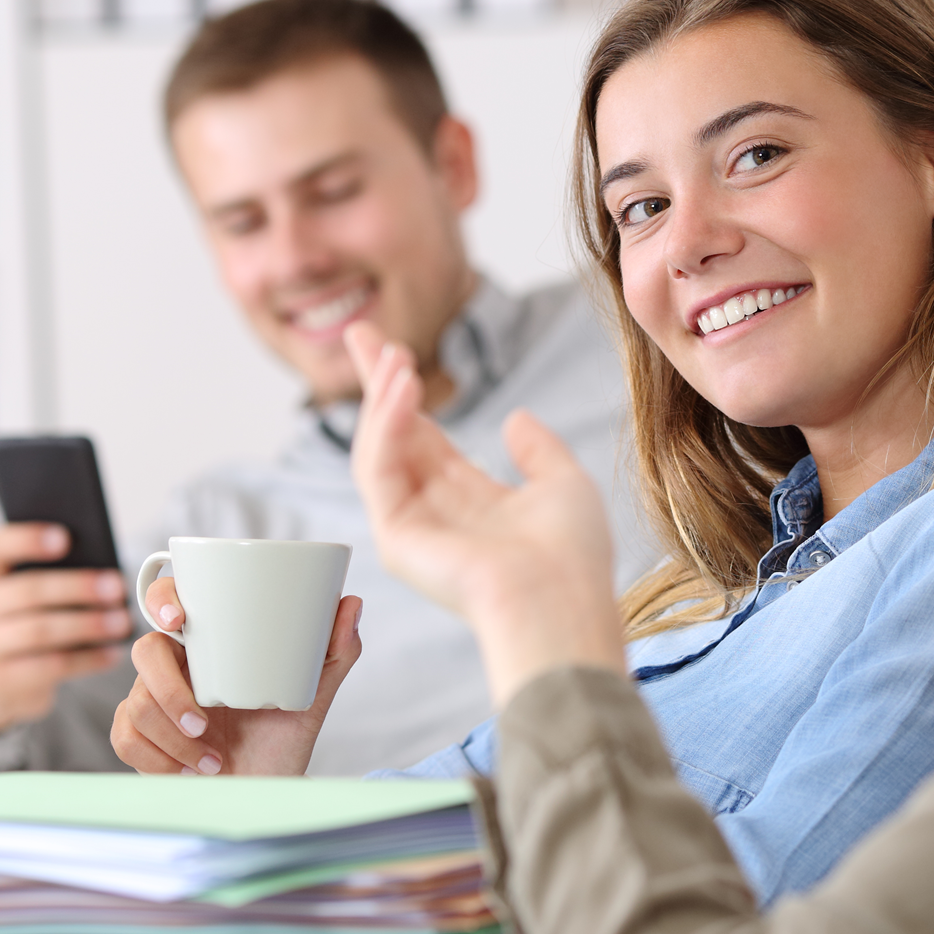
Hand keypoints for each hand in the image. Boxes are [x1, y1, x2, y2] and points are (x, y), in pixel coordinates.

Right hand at [0, 524, 132, 733]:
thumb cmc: (26, 616)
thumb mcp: (27, 589)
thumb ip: (54, 571)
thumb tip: (103, 567)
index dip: (26, 540)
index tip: (65, 537)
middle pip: (27, 591)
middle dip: (76, 588)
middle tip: (116, 586)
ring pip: (39, 631)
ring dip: (87, 625)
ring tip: (121, 621)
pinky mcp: (4, 677)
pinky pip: (50, 666)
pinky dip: (87, 659)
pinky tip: (113, 652)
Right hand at [109, 577, 363, 774]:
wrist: (265, 794)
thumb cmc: (282, 740)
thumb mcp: (312, 696)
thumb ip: (333, 652)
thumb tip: (351, 603)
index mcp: (209, 644)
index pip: (171, 601)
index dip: (162, 598)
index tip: (177, 619)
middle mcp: (176, 667)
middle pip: (144, 651)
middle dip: (167, 689)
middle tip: (203, 719)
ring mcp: (152, 701)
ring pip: (136, 702)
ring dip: (173, 737)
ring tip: (210, 759)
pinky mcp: (138, 737)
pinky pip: (125, 739)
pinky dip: (159, 759)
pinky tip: (189, 771)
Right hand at [344, 321, 625, 705]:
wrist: (561, 602)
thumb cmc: (572, 556)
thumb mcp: (564, 484)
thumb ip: (538, 451)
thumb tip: (516, 417)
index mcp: (472, 501)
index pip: (426, 437)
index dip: (409, 394)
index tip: (394, 347)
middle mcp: (434, 512)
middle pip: (392, 435)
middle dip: (377, 383)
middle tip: (361, 331)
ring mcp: (410, 527)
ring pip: (379, 448)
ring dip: (383, 398)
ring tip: (396, 357)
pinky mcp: (395, 537)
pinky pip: (377, 469)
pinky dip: (384, 425)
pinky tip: (401, 390)